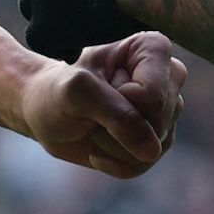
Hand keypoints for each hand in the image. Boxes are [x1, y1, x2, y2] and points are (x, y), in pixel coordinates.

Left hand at [19, 32, 187, 178]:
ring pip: (155, 147)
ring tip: (94, 127)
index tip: (96, 93)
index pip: (153, 97)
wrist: (45, 113)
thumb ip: (117, 115)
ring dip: (114, 147)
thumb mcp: (78, 93)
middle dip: (117, 129)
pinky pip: (145, 163)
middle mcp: (167, 76)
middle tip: (91, 113)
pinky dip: (115, 163)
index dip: (121, 105)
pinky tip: (98, 149)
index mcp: (152, 49)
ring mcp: (166, 108)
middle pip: (158, 123)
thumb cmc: (57, 92)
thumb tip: (152, 151)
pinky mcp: (158, 136)